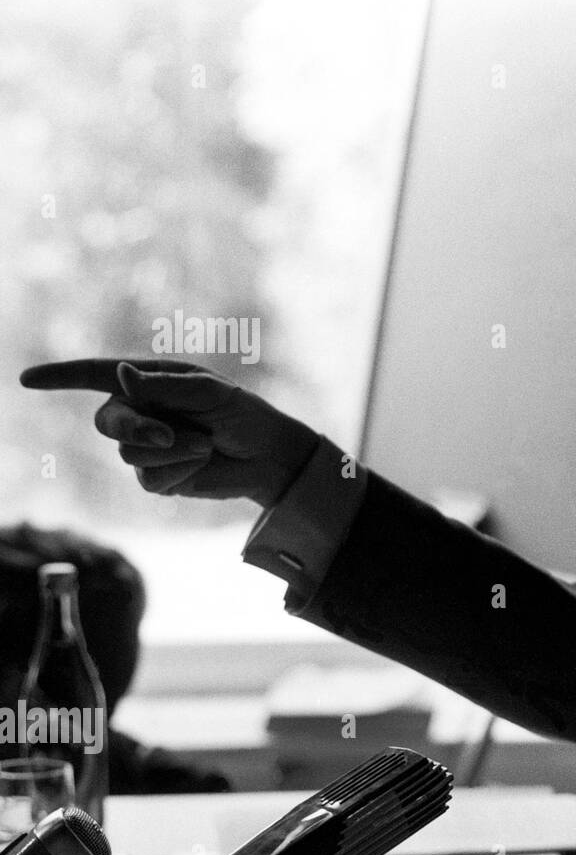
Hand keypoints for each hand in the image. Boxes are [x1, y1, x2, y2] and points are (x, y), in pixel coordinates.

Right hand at [20, 359, 318, 507]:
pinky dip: (178, 471)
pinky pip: (149, 478)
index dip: (61, 376)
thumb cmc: (244, 415)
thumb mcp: (210, 393)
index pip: (95, 375)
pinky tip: (201, 463)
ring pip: (130, 453)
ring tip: (206, 444)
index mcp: (150, 381)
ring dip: (173, 450)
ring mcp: (146, 446)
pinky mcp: (158, 477)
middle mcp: (141, 411)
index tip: (27, 379)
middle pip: (107, 421)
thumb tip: (120, 375)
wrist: (268, 456)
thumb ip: (164, 386)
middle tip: (171, 434)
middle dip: (138, 428)